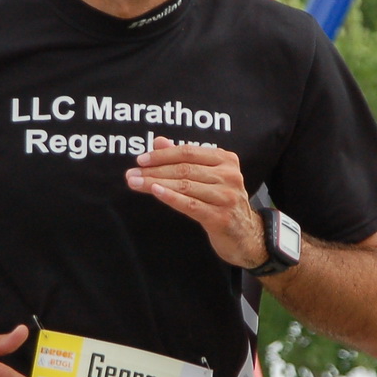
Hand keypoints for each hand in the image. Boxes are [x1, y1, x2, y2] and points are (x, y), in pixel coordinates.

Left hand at [125, 138, 267, 267]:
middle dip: (154, 170)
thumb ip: (185, 158)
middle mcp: (229, 175)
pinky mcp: (220, 217)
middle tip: (131, 174)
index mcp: (226, 159)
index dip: (162, 154)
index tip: (140, 160)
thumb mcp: (208, 176)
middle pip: (184, 168)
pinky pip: (190, 205)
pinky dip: (170, 197)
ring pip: (184, 186)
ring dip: (155, 183)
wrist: (245, 234)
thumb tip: (158, 141)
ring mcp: (226, 196)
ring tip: (135, 183)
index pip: (188, 151)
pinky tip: (154, 192)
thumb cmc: (222, 201)